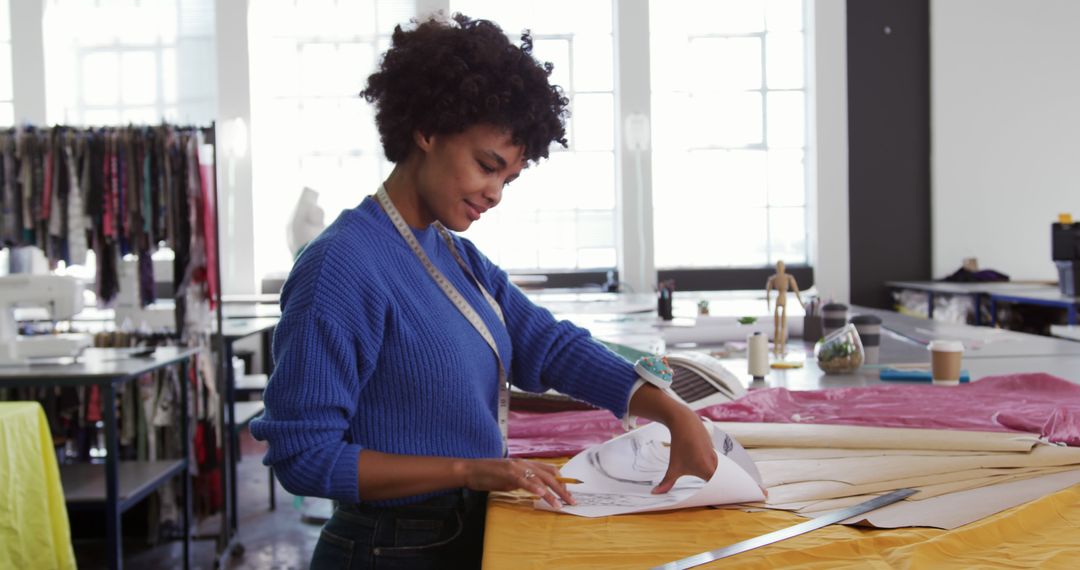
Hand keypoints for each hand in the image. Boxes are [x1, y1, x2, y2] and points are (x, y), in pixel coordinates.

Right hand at [461, 458, 576, 507]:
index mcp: (526, 464)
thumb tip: (536, 490)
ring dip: (552, 492)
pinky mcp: (507, 472)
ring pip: (539, 478)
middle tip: (572, 501)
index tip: (569, 493)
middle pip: (550, 475)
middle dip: (563, 489)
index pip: (550, 470)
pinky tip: (541, 493)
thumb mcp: (511, 479)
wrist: (470, 470)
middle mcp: (524, 463)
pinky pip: (524, 480)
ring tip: (560, 504)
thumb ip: (524, 482)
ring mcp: (516, 467)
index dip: (562, 481)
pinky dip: (534, 487)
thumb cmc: (489, 475)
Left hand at [653, 410, 717, 494]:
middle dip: (716, 489)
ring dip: (715, 479)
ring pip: (719, 472)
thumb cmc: (680, 445)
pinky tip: (708, 472)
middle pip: (721, 481)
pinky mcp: (714, 450)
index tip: (713, 501)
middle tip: (710, 497)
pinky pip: (717, 464)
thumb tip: (656, 493)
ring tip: (710, 487)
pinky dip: (714, 469)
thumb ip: (666, 482)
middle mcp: (715, 464)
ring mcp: (716, 456)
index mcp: (707, 470)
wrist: (685, 422)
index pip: (718, 488)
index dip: (717, 495)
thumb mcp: (673, 466)